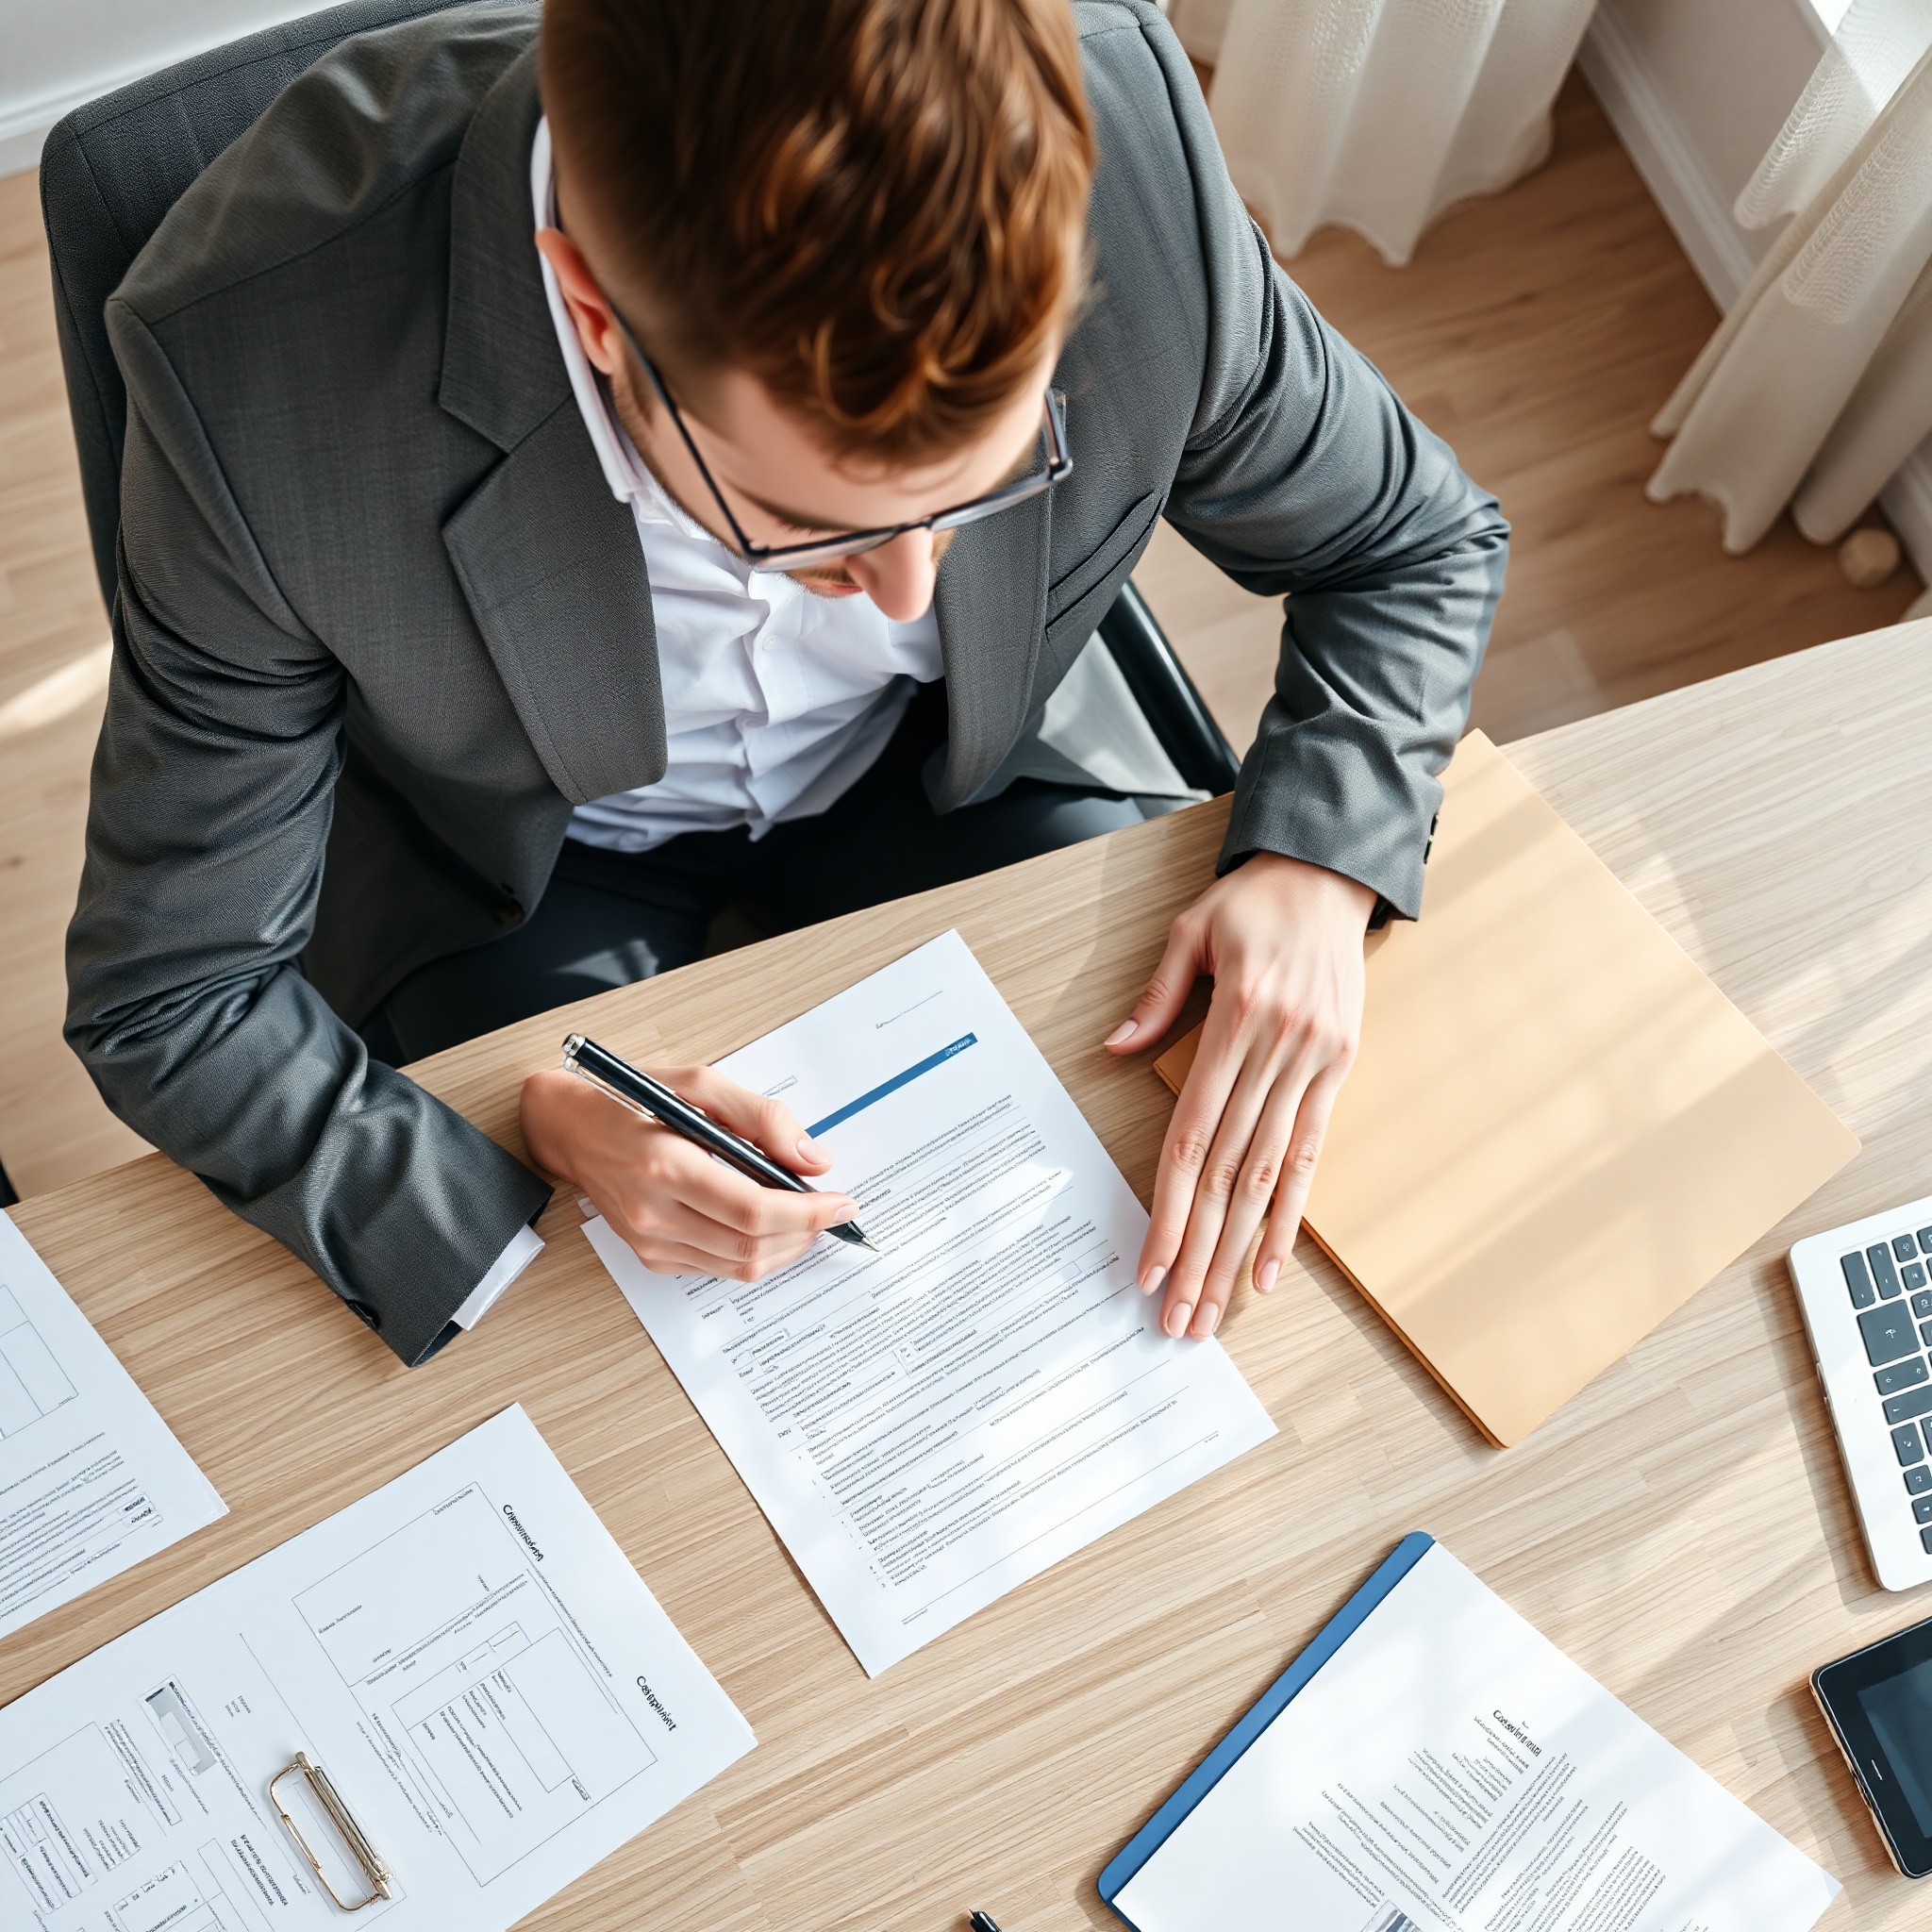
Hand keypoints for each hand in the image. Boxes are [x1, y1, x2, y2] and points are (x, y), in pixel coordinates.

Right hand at [520, 1064, 860, 1279]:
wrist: (571, 1131)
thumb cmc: (632, 1101)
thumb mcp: (699, 1085)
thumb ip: (761, 1118)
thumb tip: (812, 1159)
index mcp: (665, 1166)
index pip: (753, 1211)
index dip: (807, 1213)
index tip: (841, 1202)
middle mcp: (654, 1213)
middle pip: (751, 1246)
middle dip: (806, 1232)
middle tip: (833, 1209)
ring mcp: (650, 1242)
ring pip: (739, 1266)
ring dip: (786, 1248)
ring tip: (808, 1219)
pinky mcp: (651, 1256)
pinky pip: (717, 1268)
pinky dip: (754, 1252)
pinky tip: (769, 1228)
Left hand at [1105, 853, 1374, 1338]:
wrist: (1331, 873)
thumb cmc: (1253, 902)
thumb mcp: (1191, 933)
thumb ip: (1157, 999)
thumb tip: (1114, 1049)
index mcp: (1237, 1021)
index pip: (1193, 1138)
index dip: (1168, 1209)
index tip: (1148, 1267)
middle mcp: (1278, 1052)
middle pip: (1229, 1174)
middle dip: (1198, 1252)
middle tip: (1175, 1319)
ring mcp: (1315, 1065)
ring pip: (1269, 1177)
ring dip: (1239, 1250)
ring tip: (1214, 1311)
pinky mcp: (1339, 1070)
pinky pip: (1313, 1155)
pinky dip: (1292, 1216)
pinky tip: (1272, 1269)